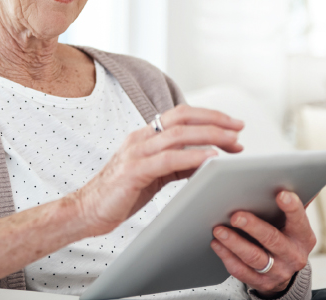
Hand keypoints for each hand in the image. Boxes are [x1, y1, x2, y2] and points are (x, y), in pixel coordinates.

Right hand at [74, 104, 243, 235]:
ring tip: (233, 143)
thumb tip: (206, 160)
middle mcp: (141, 138)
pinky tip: (211, 159)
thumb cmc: (120, 192)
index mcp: (145, 135)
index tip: (232, 125)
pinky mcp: (133, 171)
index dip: (208, 116)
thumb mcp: (153, 173)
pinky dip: (192, 156)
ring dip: (210, 136)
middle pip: (183, 117)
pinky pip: (168, 159)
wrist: (86, 210)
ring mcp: (136, 152)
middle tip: (239, 128)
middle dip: (215, 120)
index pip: (181, 115)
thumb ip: (176, 164)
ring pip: (179, 134)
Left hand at [211, 191, 315, 297]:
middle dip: (253, 226)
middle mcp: (293, 255)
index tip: (281, 194)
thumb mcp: (293, 221)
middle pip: (272, 239)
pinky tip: (217, 244)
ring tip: (219, 229)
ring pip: (254, 257)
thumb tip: (290, 174)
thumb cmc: (285, 234)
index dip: (291, 208)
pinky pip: (242, 271)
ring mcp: (278, 271)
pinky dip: (227, 257)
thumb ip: (290, 202)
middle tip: (235, 215)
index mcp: (303, 235)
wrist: (284, 270)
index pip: (299, 220)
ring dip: (234, 243)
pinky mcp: (262, 282)